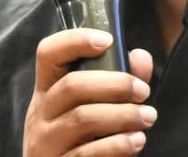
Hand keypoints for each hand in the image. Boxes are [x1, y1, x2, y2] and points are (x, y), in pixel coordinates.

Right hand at [23, 29, 156, 156]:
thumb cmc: (83, 140)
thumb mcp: (95, 108)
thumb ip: (119, 82)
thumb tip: (140, 57)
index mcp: (47, 91)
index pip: (48, 53)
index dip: (75, 40)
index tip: (107, 41)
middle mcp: (40, 114)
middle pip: (72, 85)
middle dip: (114, 84)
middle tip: (143, 91)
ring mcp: (45, 143)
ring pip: (82, 118)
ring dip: (122, 115)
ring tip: (147, 117)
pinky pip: (88, 153)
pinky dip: (117, 144)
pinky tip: (136, 141)